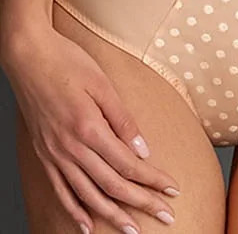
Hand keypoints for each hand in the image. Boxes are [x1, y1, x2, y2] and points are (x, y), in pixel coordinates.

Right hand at [2, 24, 178, 233]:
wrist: (28, 57)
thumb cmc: (68, 63)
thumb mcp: (103, 85)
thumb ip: (123, 120)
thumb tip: (143, 151)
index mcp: (89, 128)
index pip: (129, 165)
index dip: (153, 180)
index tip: (173, 189)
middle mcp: (71, 148)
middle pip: (112, 185)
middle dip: (142, 203)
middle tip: (166, 216)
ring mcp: (55, 154)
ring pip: (88, 195)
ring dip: (113, 215)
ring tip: (133, 230)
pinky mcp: (44, 154)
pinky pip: (60, 191)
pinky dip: (75, 211)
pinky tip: (86, 226)